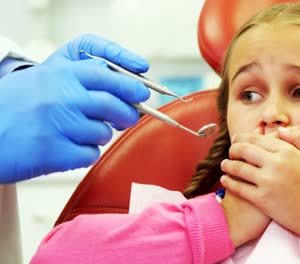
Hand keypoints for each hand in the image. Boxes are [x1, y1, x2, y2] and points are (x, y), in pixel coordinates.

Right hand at [0, 34, 149, 182]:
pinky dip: (84, 154)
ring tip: (74, 133)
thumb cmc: (14, 108)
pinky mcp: (55, 152)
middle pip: (114, 105)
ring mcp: (58, 125)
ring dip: (97, 136)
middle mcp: (61, 97)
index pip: (107, 75)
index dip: (130, 85)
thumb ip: (78, 79)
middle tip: (127, 119)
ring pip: (103, 132)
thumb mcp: (42, 80)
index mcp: (59, 75)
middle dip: (127, 114)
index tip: (142, 93)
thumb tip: (122, 89)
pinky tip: (66, 148)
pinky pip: (90, 154)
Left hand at [220, 125, 299, 235]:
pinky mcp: (261, 198)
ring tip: (225, 164)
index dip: (243, 137)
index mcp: (286, 151)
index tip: (236, 138)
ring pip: (238, 168)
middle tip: (231, 151)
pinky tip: (225, 179)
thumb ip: (299, 139)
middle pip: (244, 150)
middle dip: (233, 149)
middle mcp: (275, 164)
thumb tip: (281, 130)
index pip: (257, 138)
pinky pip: (239, 187)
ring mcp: (267, 182)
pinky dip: (229, 182)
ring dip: (228, 165)